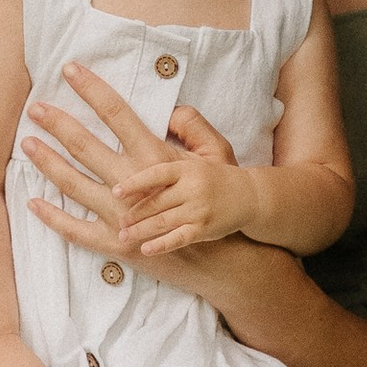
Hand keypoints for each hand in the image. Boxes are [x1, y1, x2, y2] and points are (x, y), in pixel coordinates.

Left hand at [20, 74, 245, 260]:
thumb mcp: (214, 152)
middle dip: (58, 124)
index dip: (93, 89)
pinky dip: (54, 218)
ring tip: (27, 146)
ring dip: (49, 164)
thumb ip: (191, 125)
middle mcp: (136, 183)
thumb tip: (168, 109)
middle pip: (87, 146)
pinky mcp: (118, 244)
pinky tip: (34, 203)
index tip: (70, 70)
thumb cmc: (218, 194)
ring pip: (75, 186)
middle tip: (35, 108)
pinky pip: (77, 231)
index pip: (118, 114)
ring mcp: (124, 216)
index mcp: (156, 157)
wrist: (225, 250)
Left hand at [116, 112, 249, 257]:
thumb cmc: (217, 174)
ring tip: (123, 234)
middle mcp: (193, 189)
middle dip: (134, 212)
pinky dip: (161, 245)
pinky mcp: (205, 229)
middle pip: (156, 202)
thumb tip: (161, 118)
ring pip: (163, 222)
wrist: (251, 196)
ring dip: (140, 230)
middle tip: (117, 219)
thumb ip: (181, 138)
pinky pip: (178, 239)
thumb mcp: (204, 150)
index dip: (135, 183)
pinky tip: (145, 249)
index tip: (116, 191)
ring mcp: (199, 210)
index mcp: (188, 168)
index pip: (157, 174)